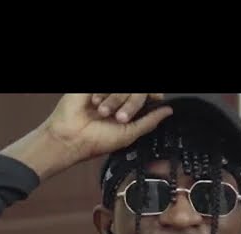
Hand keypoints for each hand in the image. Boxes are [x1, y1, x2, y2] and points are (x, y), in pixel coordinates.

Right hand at [2, 93, 171, 181]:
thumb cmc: (97, 140)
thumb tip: (168, 111)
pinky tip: (95, 103)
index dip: (152, 96)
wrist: (72, 136)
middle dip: (131, 103)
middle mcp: (118, 97)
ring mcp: (106, 91)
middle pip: (138, 90)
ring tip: (102, 113)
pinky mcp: (94, 87)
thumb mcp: (130, 133)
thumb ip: (150, 121)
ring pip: (124, 88)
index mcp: (128, 109)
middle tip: (119, 116)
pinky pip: (108, 85)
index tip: (154, 100)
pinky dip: (104, 94)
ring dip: (115, 100)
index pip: (146, 94)